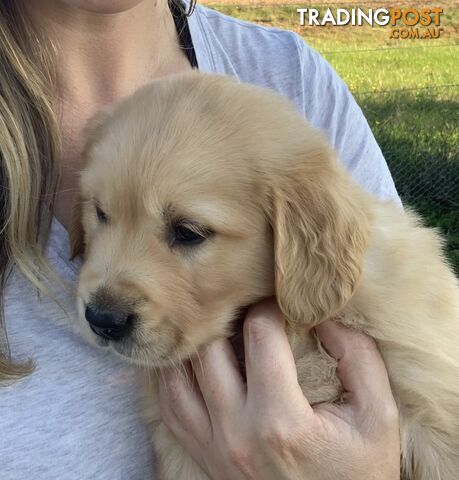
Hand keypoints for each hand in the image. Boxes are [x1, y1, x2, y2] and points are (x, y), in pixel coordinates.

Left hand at [158, 299, 399, 479]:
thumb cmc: (358, 471)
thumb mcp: (378, 416)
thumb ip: (358, 357)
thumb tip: (323, 315)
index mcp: (280, 421)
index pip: (259, 335)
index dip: (271, 306)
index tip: (282, 302)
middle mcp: (234, 433)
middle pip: (210, 346)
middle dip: (231, 316)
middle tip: (250, 308)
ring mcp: (210, 446)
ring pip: (178, 372)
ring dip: (199, 341)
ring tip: (223, 326)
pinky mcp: (200, 453)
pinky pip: (169, 402)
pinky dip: (176, 372)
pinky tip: (196, 357)